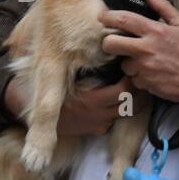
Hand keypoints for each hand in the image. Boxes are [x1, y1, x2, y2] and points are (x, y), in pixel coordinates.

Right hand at [2, 75, 133, 136]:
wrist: (37, 115)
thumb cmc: (51, 89)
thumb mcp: (64, 76)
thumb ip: (84, 68)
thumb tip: (105, 50)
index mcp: (91, 100)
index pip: (123, 92)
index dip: (132, 82)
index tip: (132, 71)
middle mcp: (97, 115)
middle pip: (130, 105)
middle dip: (139, 93)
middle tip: (141, 80)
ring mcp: (97, 124)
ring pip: (125, 114)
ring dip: (133, 103)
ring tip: (136, 90)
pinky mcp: (94, 130)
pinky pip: (112, 121)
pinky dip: (118, 112)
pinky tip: (119, 102)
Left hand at [99, 0, 178, 103]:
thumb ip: (164, 8)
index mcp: (155, 31)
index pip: (123, 19)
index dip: (108, 17)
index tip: (102, 17)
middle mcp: (146, 49)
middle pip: (111, 44)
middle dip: (108, 43)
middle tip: (114, 44)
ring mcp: (144, 68)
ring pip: (123, 64)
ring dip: (130, 63)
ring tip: (145, 62)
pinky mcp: (146, 84)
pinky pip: (134, 79)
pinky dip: (141, 77)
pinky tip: (153, 74)